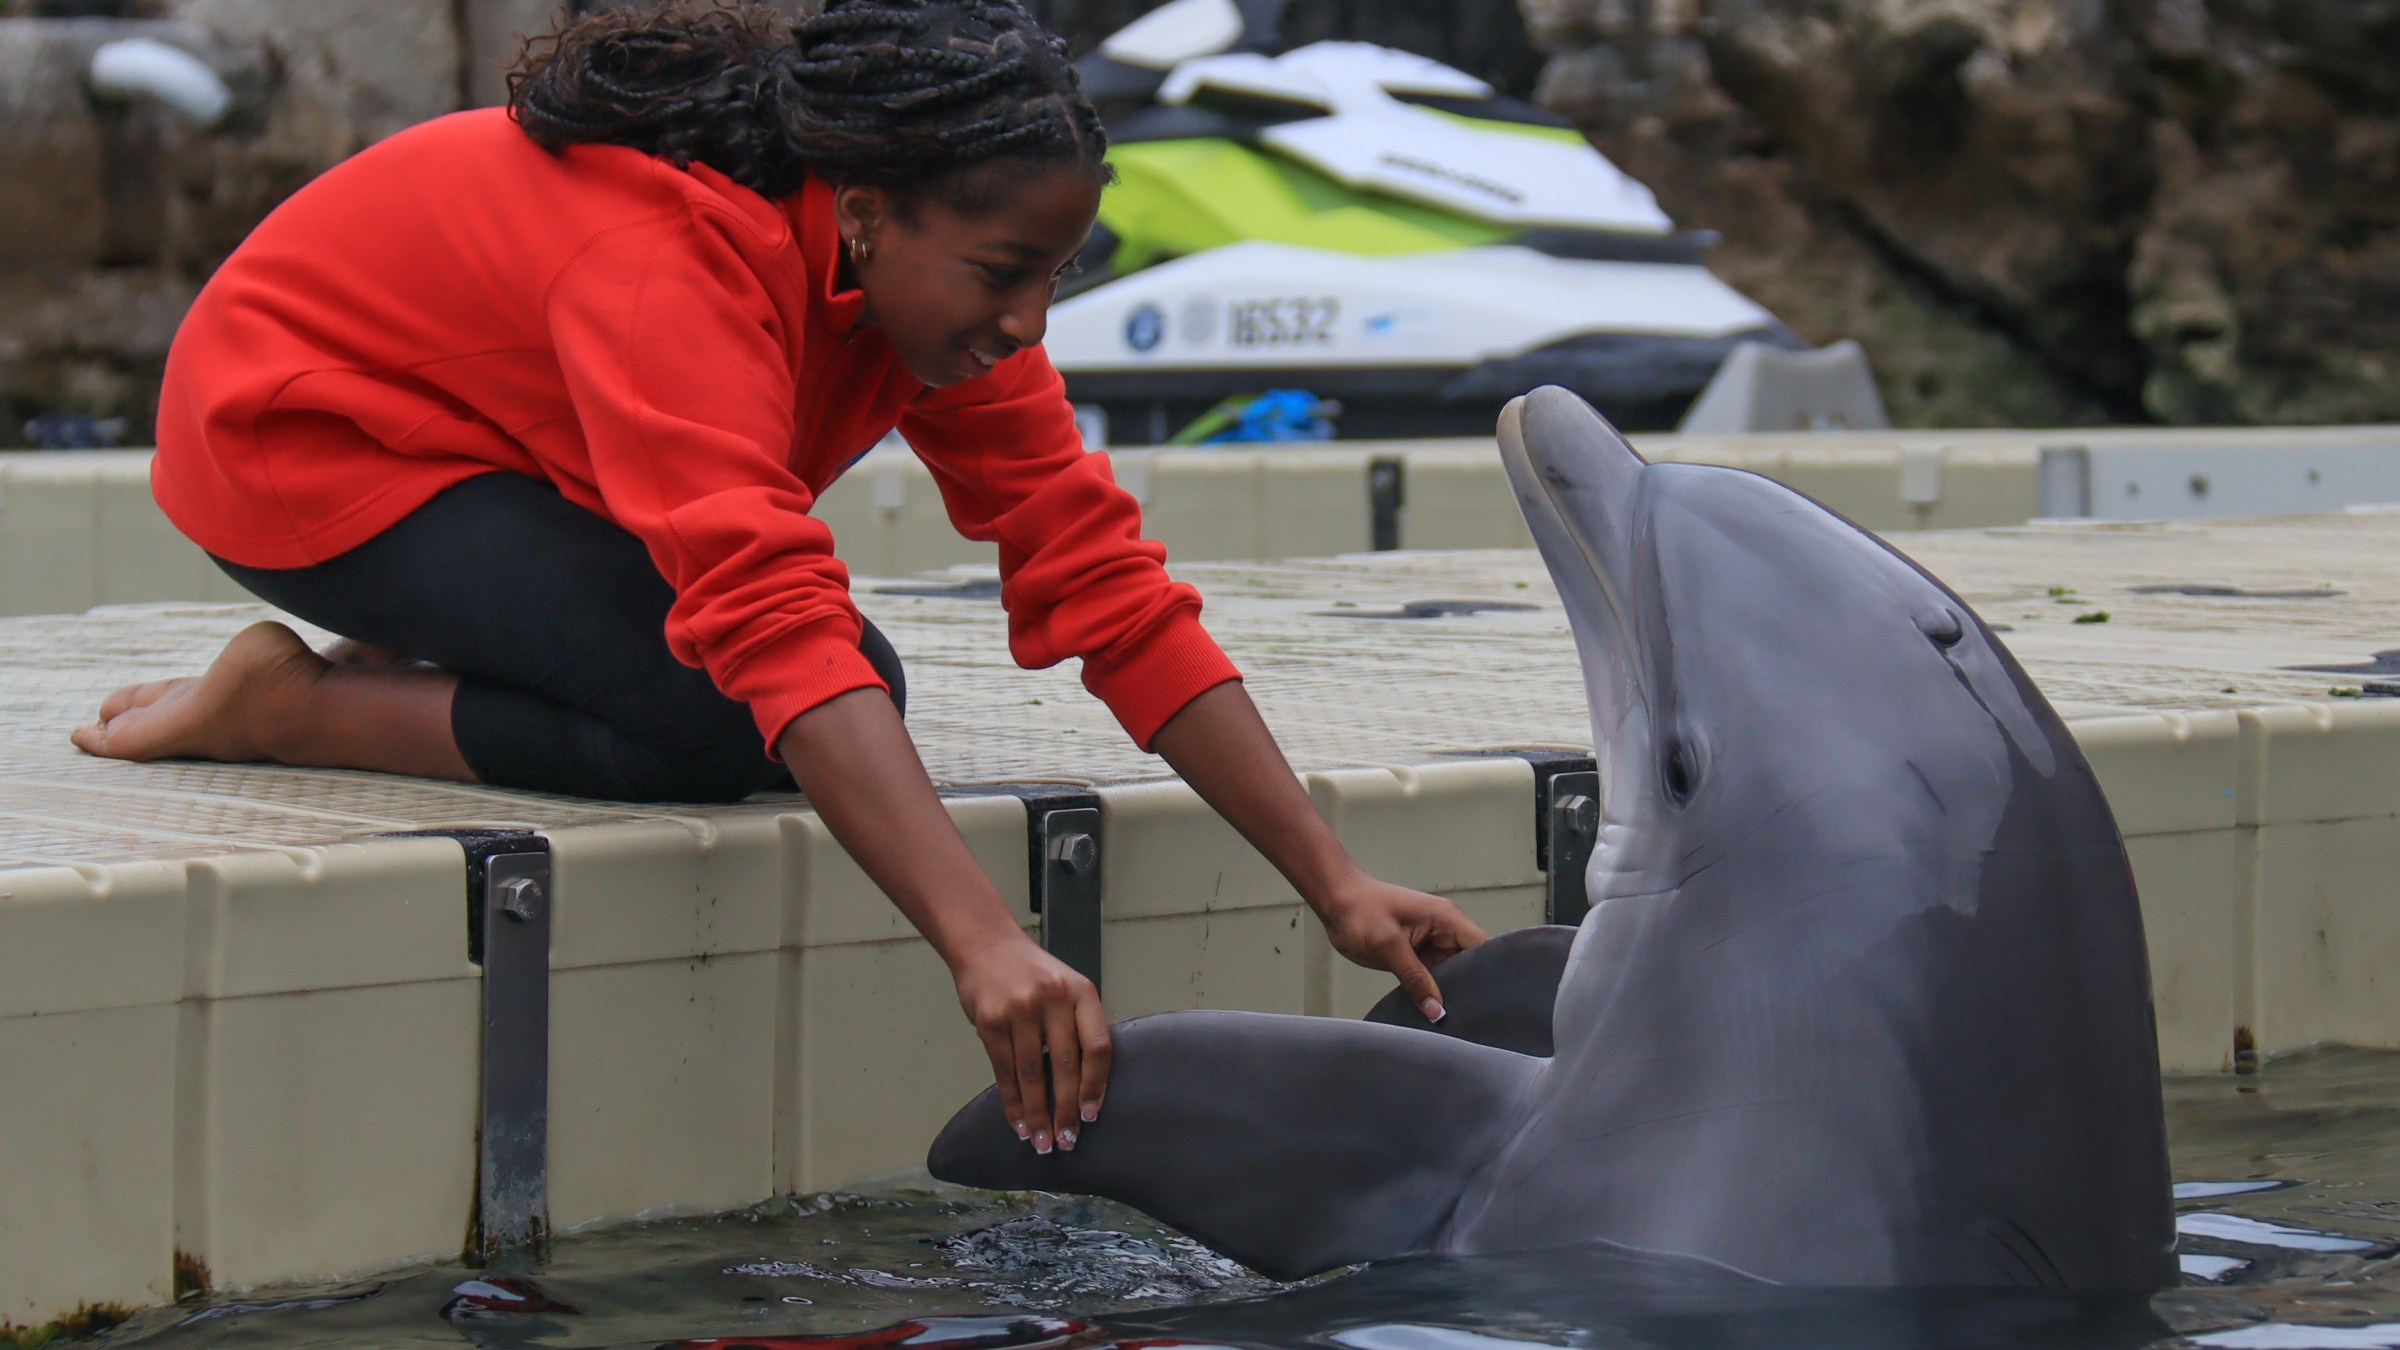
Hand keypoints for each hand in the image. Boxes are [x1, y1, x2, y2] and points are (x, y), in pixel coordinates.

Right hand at [950, 932, 1110, 1153]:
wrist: (987, 946)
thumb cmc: (1034, 974)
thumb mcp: (1067, 988)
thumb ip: (1078, 1026)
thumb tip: (1088, 1085)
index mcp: (1081, 992)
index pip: (1097, 1046)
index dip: (1096, 1085)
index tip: (1091, 1115)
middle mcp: (1052, 1000)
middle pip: (1065, 1066)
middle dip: (1066, 1110)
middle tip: (1067, 1142)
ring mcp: (1019, 1010)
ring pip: (1032, 1074)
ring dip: (1037, 1114)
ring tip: (1041, 1142)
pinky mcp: (990, 1022)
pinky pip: (1003, 1070)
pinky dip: (1012, 1101)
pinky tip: (1018, 1122)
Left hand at [1315, 874, 1488, 1021]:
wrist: (1335, 903)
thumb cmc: (1360, 910)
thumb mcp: (1388, 945)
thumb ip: (1415, 979)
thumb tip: (1437, 1011)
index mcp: (1446, 919)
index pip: (1483, 947)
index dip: (1491, 972)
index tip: (1492, 1001)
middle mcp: (1444, 931)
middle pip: (1470, 965)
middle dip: (1469, 988)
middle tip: (1470, 1018)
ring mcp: (1430, 944)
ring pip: (1451, 975)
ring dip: (1449, 993)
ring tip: (1452, 1019)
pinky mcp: (1416, 956)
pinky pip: (1431, 978)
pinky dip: (1431, 993)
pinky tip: (1431, 1012)